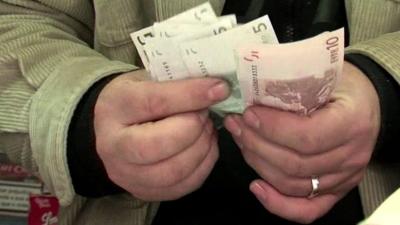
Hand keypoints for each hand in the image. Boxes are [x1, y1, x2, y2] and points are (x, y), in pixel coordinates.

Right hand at [94, 70, 228, 200]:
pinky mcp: (143, 191)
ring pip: (174, 171)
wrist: (113, 127)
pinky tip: (206, 146)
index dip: (191, 95)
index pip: (154, 102)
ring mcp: (126, 174)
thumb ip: (178, 83)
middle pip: (159, 145)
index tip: (219, 89)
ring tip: (207, 129)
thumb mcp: (149, 80)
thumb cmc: (136, 98)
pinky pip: (183, 186)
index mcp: (115, 107)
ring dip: (202, 148)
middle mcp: (113, 146)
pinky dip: (204, 165)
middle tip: (206, 114)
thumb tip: (217, 89)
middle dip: (194, 128)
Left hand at [224, 61, 379, 222]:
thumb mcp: (323, 75)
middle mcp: (351, 156)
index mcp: (351, 122)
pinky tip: (256, 187)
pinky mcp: (335, 191)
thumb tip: (250, 94)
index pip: (306, 137)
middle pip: (294, 164)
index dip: (271, 128)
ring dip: (258, 163)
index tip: (249, 114)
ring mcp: (343, 178)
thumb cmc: (342, 86)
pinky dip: (277, 203)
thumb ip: (293, 88)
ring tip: (241, 140)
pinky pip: (306, 210)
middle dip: (256, 144)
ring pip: (292, 184)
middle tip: (237, 124)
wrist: (366, 104)